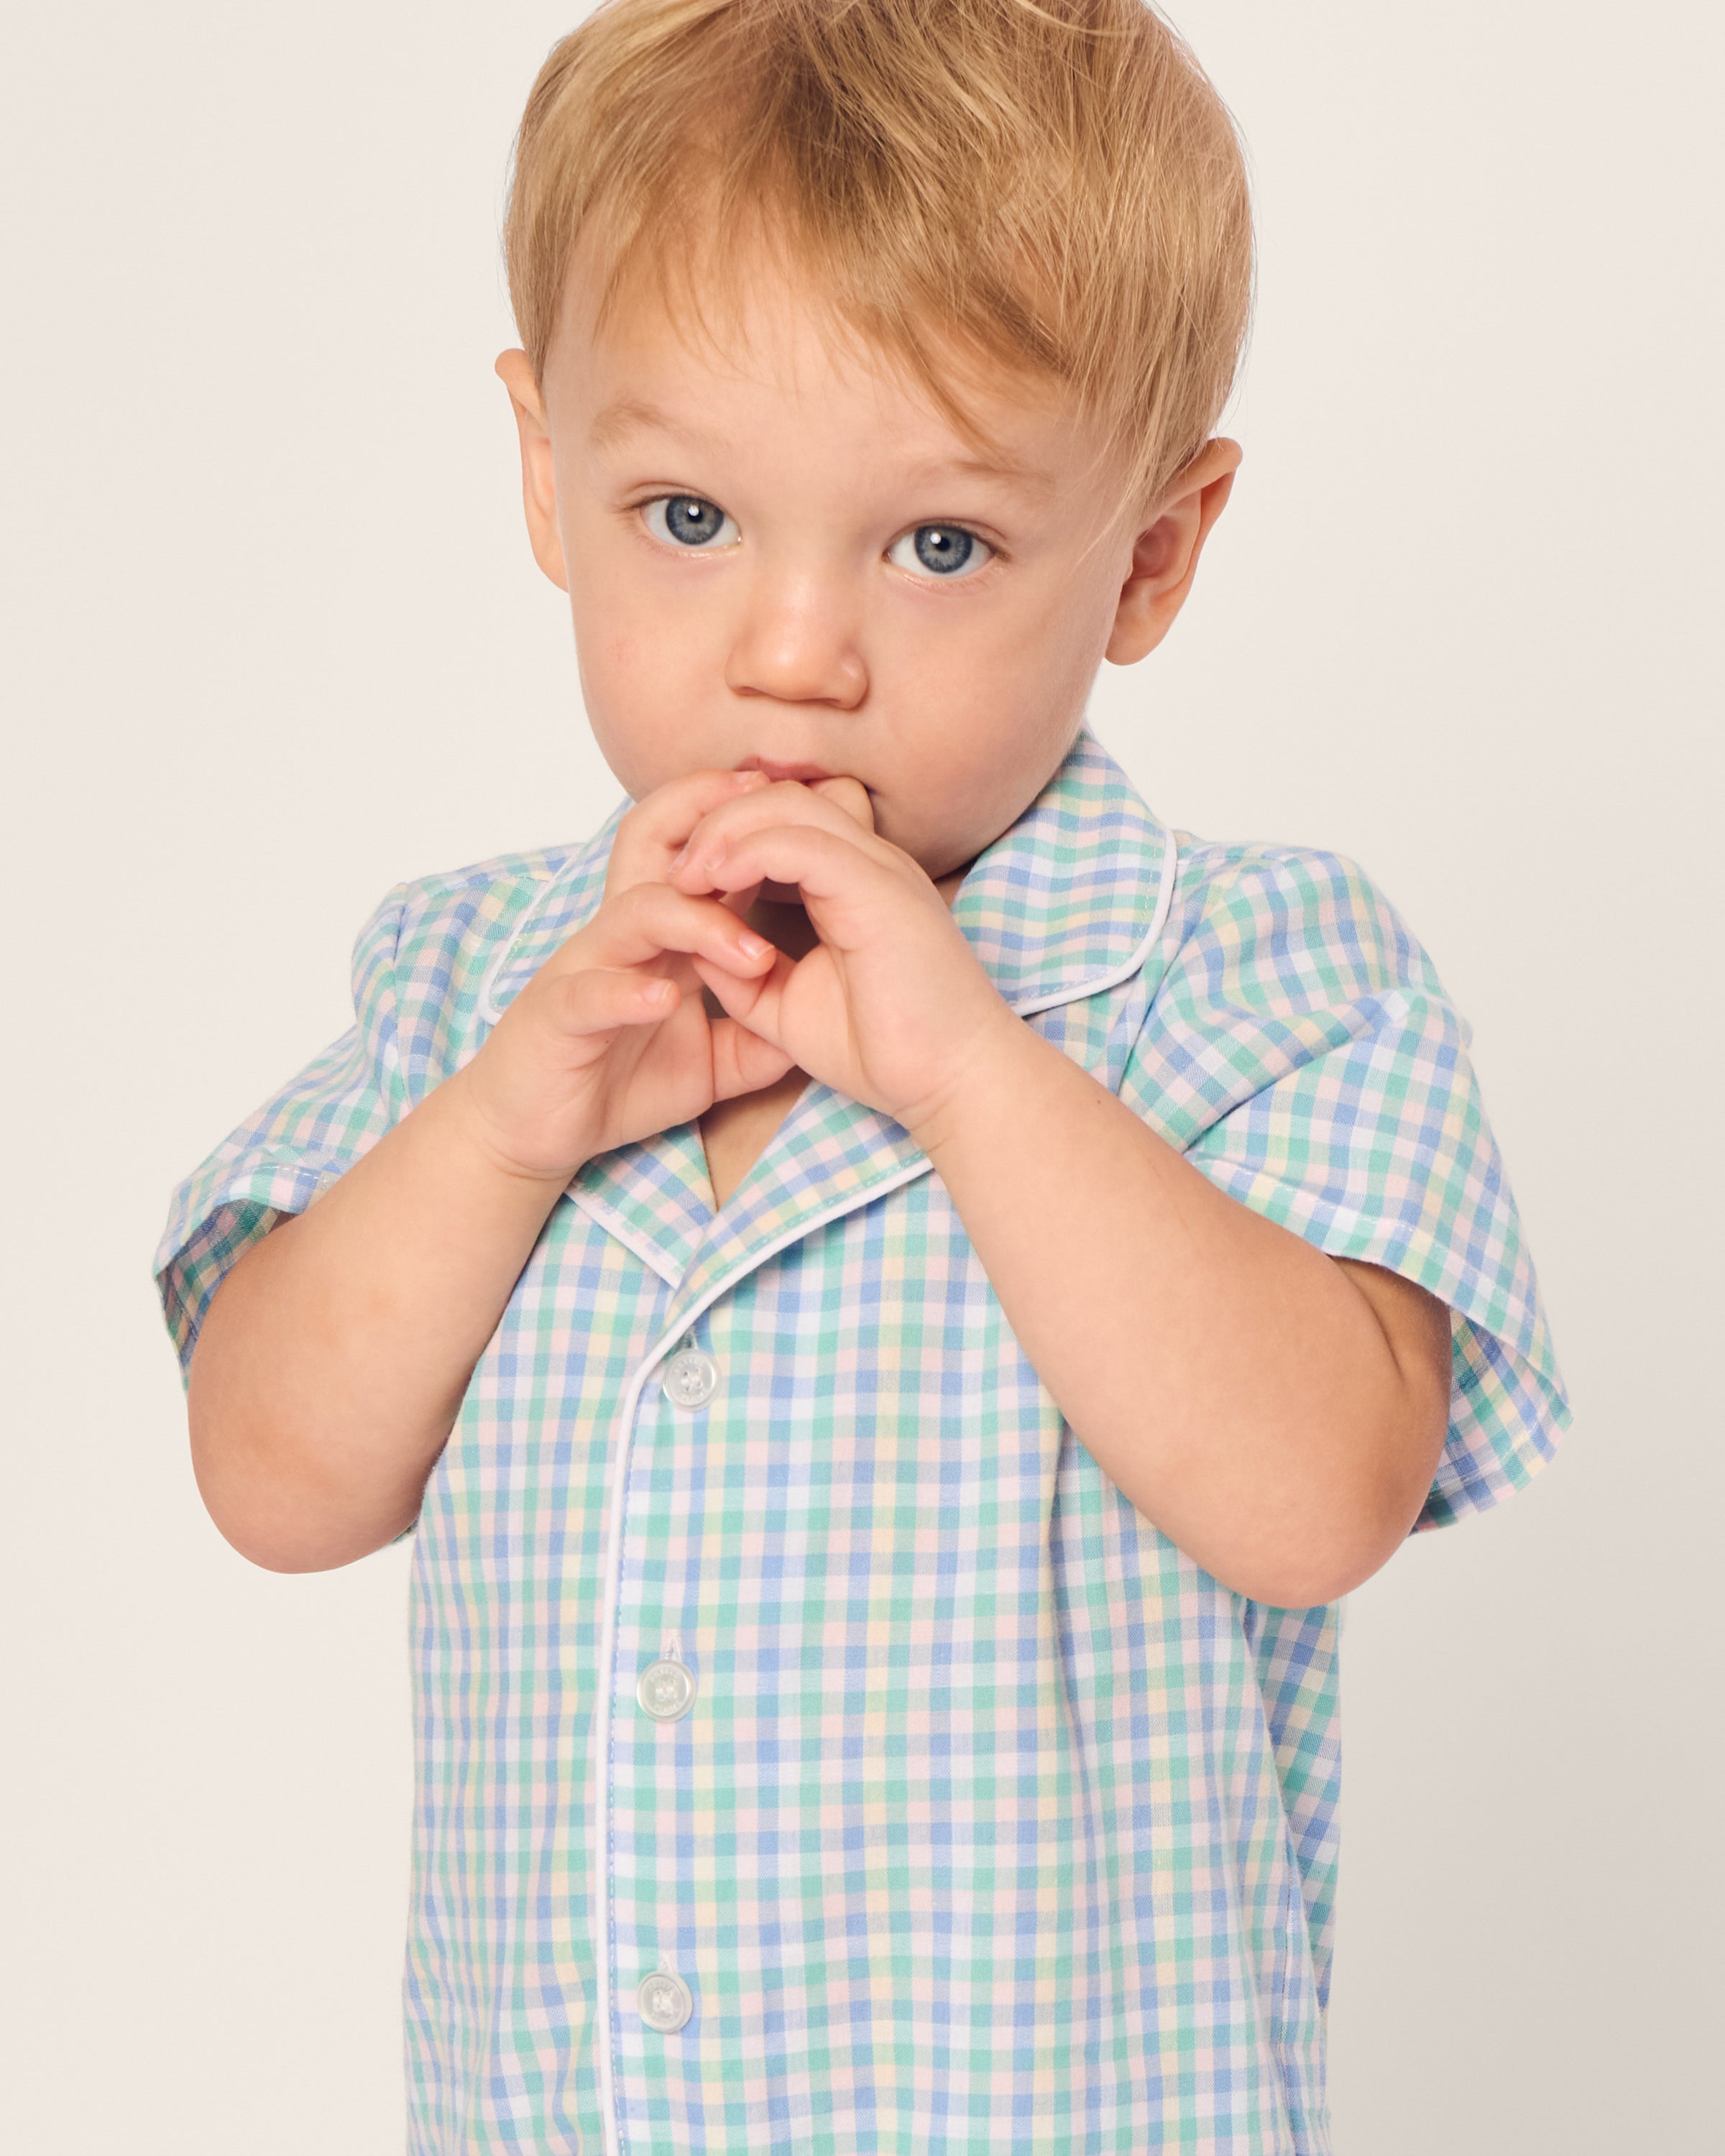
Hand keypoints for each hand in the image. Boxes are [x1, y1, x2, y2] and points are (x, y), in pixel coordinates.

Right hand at [450, 768, 794, 1180]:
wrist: (535, 1130)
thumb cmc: (618, 1082)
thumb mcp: (710, 1065)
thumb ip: (757, 1043)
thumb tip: (818, 1032)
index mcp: (660, 937)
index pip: (697, 855)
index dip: (741, 820)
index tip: (802, 803)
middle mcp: (622, 936)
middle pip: (650, 843)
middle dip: (702, 812)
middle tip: (764, 804)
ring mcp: (586, 970)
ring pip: (634, 914)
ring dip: (697, 924)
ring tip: (755, 954)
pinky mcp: (556, 1016)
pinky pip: (589, 993)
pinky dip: (628, 992)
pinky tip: (665, 1000)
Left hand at [667, 777, 1019, 1132]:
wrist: (952, 1083)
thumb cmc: (885, 1049)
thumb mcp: (785, 1003)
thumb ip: (739, 967)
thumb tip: (689, 938)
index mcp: (855, 882)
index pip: (785, 819)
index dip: (727, 834)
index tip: (681, 879)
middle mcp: (870, 862)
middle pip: (780, 797)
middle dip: (715, 820)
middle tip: (673, 871)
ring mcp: (879, 869)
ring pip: (788, 805)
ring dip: (723, 830)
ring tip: (683, 876)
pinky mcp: (878, 888)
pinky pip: (800, 841)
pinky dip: (748, 851)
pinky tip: (714, 882)